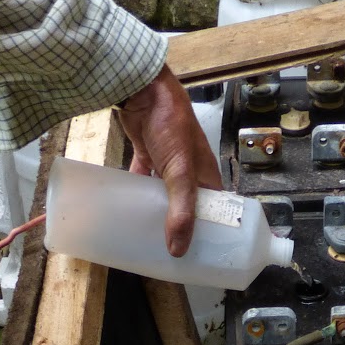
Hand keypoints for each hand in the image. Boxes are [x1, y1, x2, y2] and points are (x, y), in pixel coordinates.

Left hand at [118, 65, 221, 256]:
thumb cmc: (171, 125)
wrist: (143, 88)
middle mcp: (190, 171)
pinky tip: (130, 210)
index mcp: (207, 175)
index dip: (210, 233)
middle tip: (170, 253)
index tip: (201, 256)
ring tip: (149, 237)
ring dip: (158, 213)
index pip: (214, 211)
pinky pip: (144, 181)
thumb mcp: (180, 172)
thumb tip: (178, 251)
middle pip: (188, 207)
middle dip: (181, 227)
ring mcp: (168, 163)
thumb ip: (181, 210)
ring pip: (165, 196)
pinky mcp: (148, 155)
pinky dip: (138, 194)